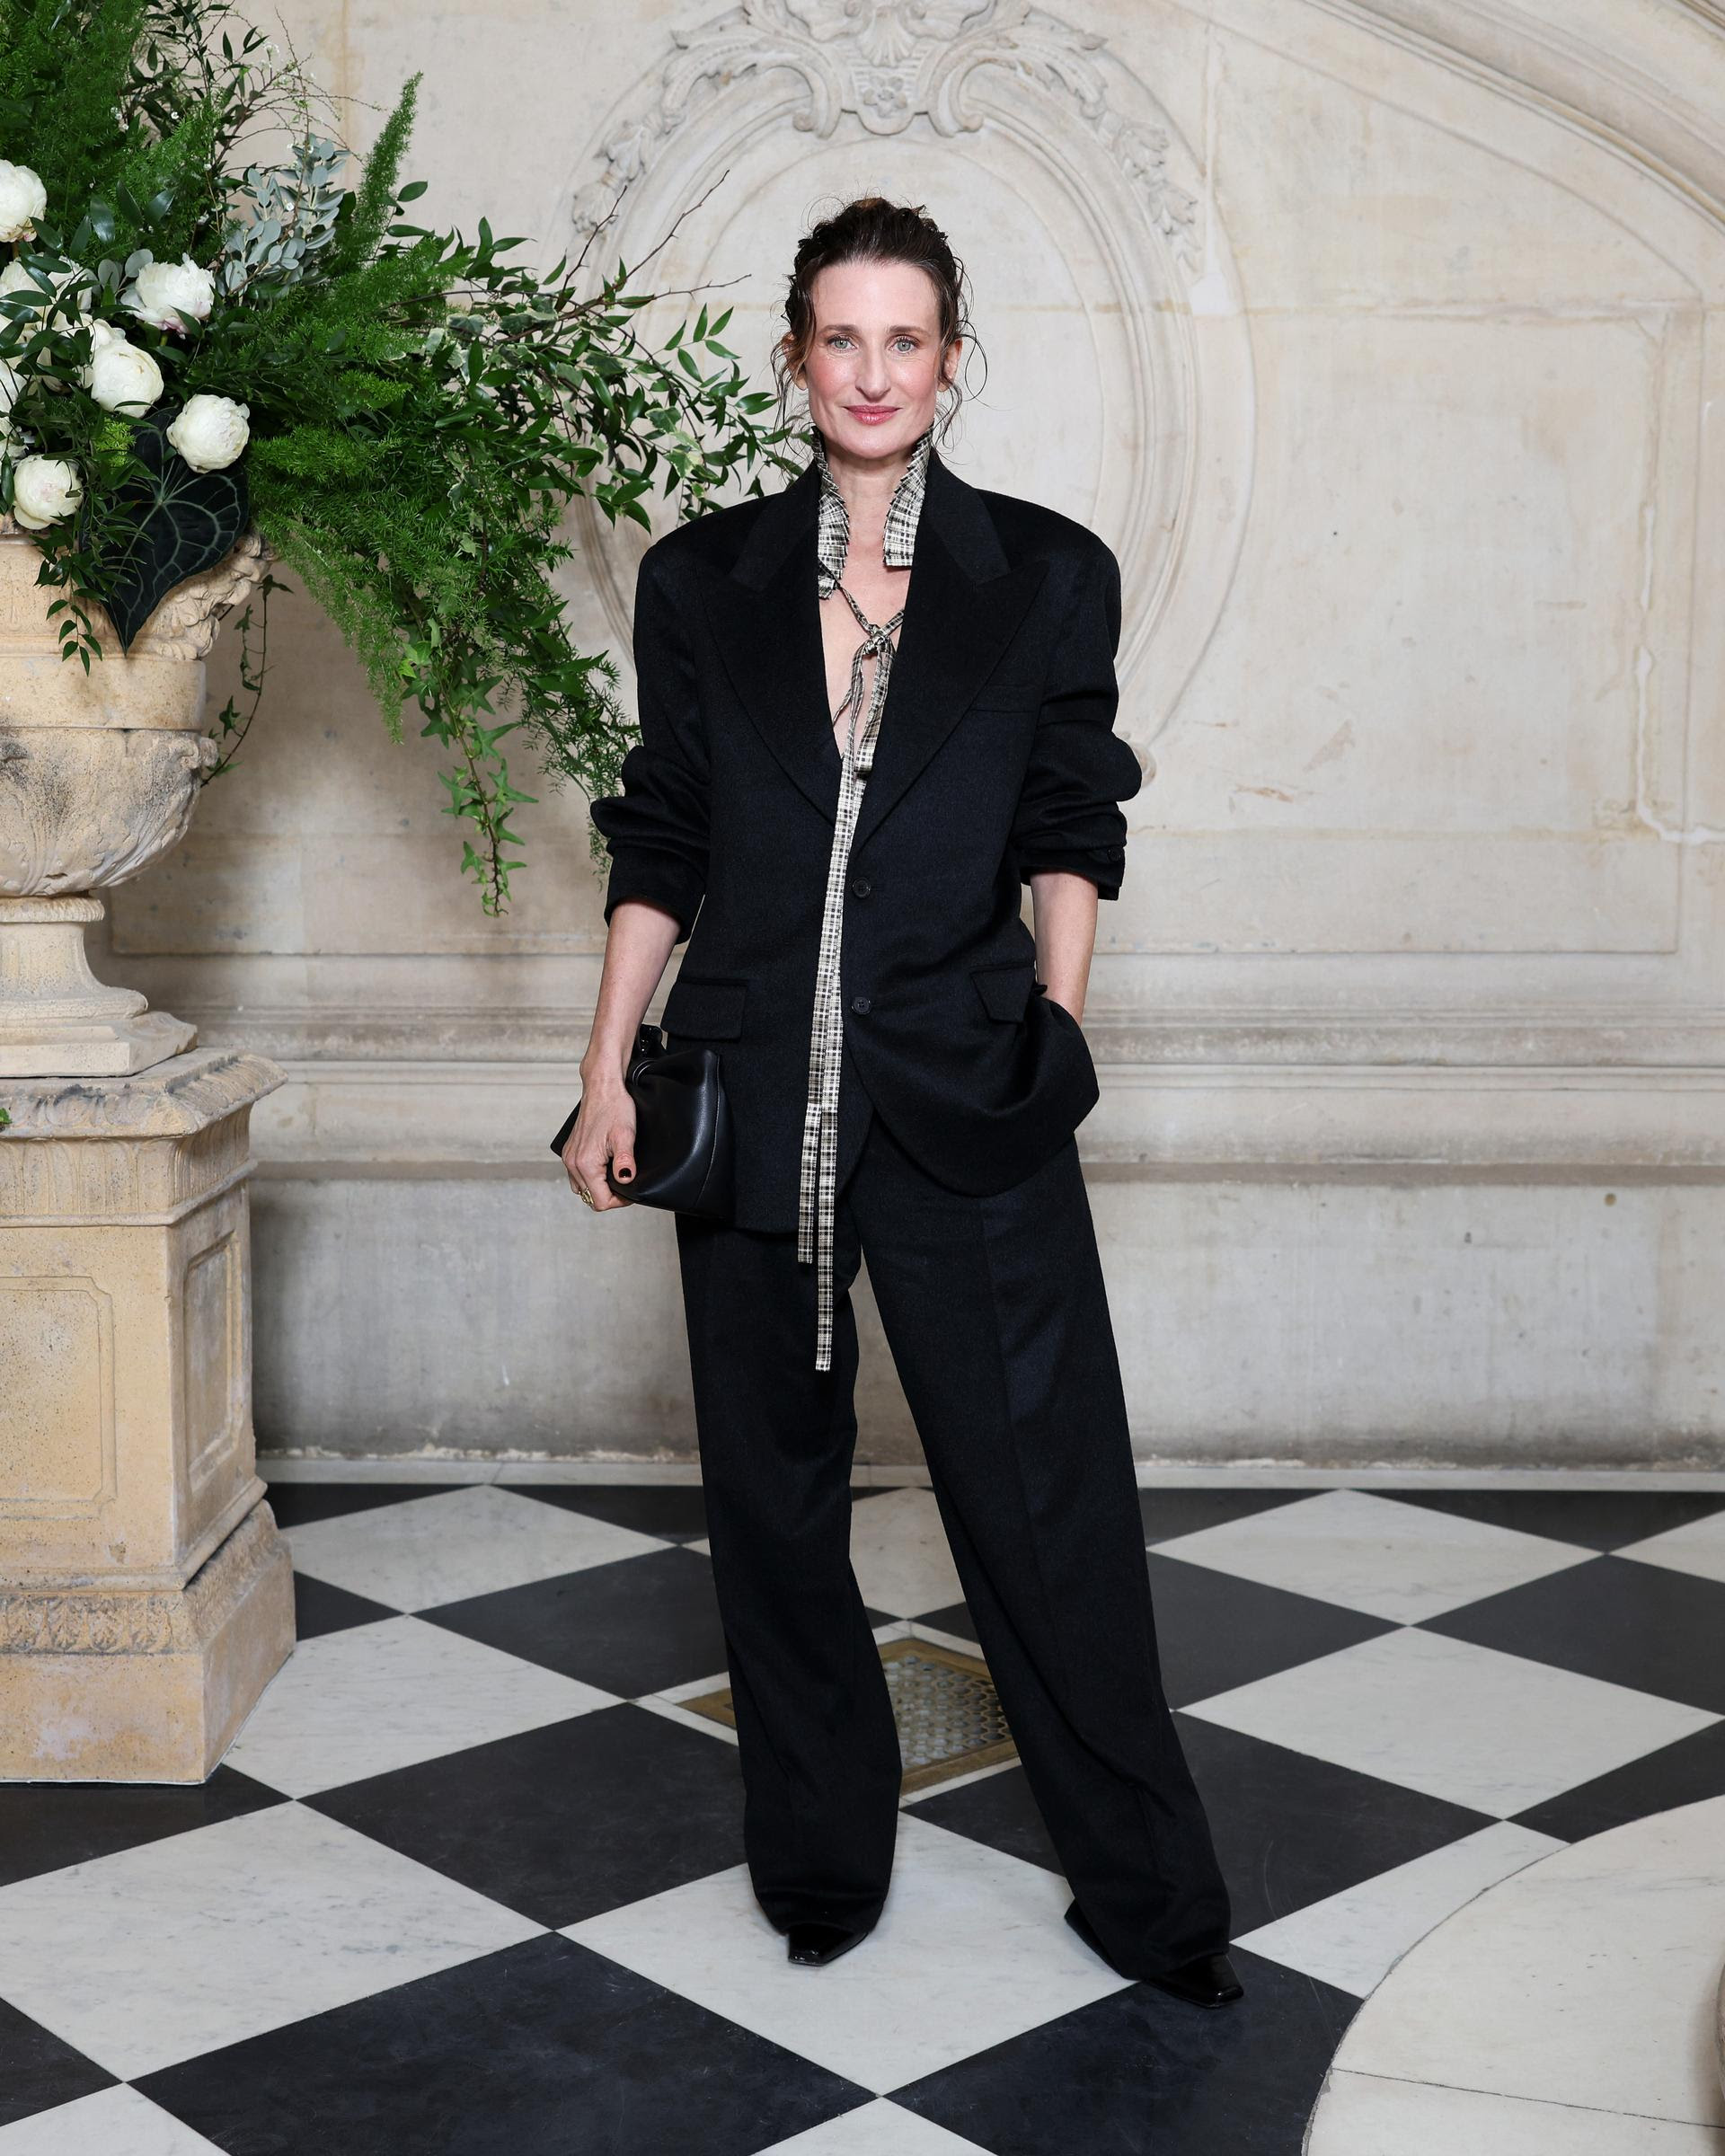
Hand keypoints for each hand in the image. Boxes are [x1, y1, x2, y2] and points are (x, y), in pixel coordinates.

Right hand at [562, 1082, 637, 1210]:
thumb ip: (625, 1161)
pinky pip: (577, 1175)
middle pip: (591, 1197)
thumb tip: (626, 1180)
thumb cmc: (614, 1107)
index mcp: (585, 1164)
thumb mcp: (625, 1135)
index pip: (600, 1201)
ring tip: (615, 1174)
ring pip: (583, 1188)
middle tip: (626, 1181)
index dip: (619, 1201)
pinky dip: (591, 1177)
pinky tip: (604, 1166)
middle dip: (610, 1195)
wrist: (602, 1087)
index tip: (631, 1190)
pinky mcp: (569, 1151)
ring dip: (599, 1187)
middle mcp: (572, 1163)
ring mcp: (569, 1157)